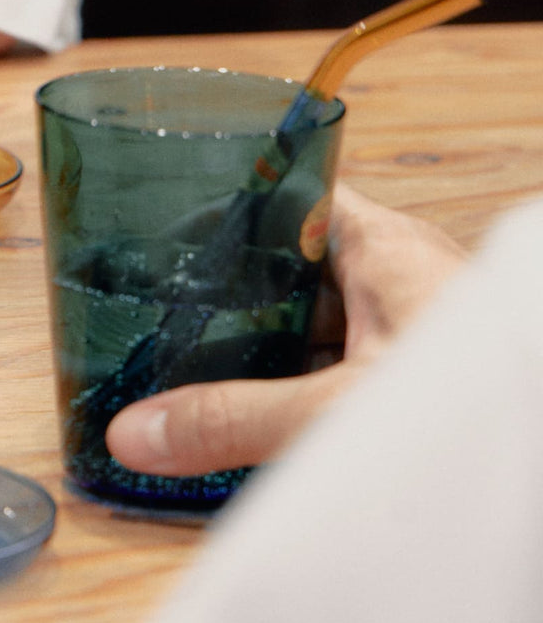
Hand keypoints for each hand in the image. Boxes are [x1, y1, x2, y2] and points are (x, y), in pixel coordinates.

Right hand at [104, 185, 467, 476]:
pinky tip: (266, 424)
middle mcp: (398, 275)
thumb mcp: (337, 411)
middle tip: (162, 322)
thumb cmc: (485, 400)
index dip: (224, 203)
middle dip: (230, 296)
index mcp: (378, 246)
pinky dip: (304, 389)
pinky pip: (344, 367)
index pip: (286, 189)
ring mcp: (413, 328)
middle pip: (291, 263)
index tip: (166, 231)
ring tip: (195, 377)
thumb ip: (233, 422)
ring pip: (319, 322)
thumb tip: (136, 432)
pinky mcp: (424, 377)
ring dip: (267, 351)